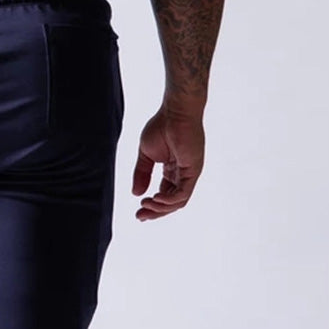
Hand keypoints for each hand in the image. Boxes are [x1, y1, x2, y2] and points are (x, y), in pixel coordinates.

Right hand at [131, 105, 205, 220]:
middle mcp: (182, 174)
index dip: (152, 206)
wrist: (174, 111)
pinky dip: (169, 200)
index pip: (164, 195)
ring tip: (145, 205)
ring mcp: (189, 173)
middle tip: (140, 216)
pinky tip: (155, 198)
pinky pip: (182, 193)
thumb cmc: (162, 126)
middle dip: (155, 212)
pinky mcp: (193, 170)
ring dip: (160, 208)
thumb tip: (135, 194)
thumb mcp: (145, 155)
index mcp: (172, 170)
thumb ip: (141, 174)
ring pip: (178, 202)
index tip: (138, 212)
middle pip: (171, 203)